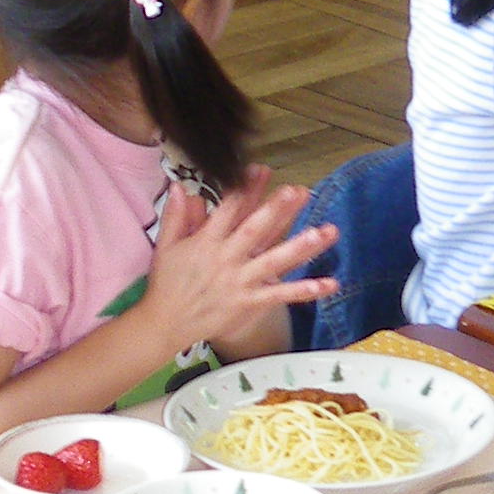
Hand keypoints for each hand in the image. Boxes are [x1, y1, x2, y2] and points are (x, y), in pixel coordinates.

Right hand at [145, 176, 337, 353]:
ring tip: (325, 233)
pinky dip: (304, 290)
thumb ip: (175, 215)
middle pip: (254, 231)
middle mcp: (225, 259)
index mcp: (206, 241)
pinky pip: (280, 296)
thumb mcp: (166, 246)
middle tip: (297, 191)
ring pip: (274, 262)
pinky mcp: (248, 303)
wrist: (164, 324)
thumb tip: (180, 185)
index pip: (227, 209)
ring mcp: (239, 282)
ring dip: (300, 247)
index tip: (261, 169)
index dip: (245, 189)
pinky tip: (328, 283)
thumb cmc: (167, 282)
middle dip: (275, 211)